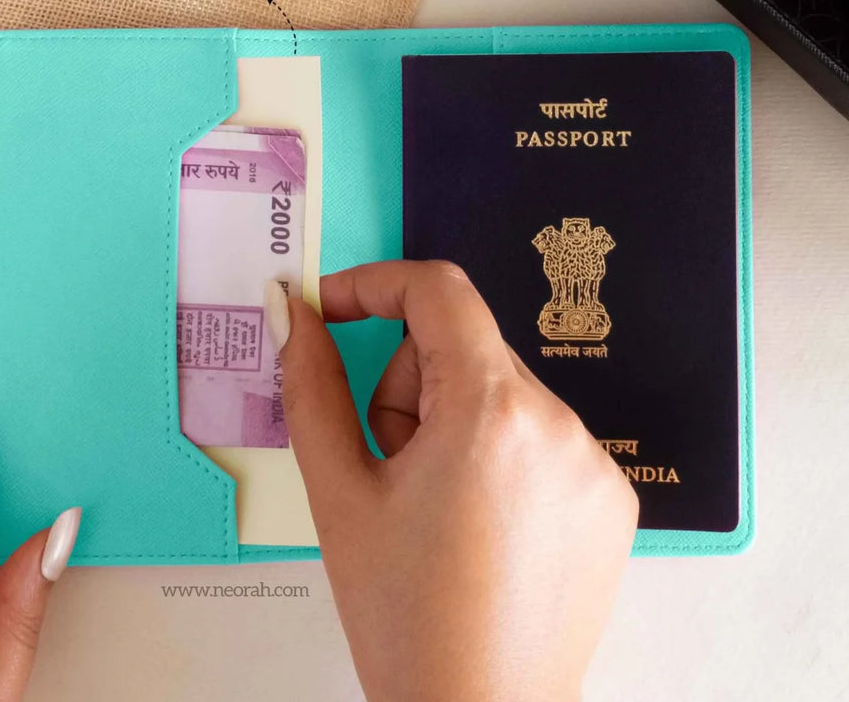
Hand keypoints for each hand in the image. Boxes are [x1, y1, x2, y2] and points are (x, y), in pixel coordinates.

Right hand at [273, 261, 637, 701]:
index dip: (374, 285)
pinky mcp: (611, 496)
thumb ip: (310, 383)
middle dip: (409, 386)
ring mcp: (594, 461)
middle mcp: (559, 421)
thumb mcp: (339, 492)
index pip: (437, 289)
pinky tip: (481, 527)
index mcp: (491, 410)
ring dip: (453, 423)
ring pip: (498, 391)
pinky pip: (540, 435)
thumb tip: (291, 311)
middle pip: (462, 347)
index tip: (330, 311)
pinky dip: (499, 456)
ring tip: (434, 508)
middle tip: (388, 466)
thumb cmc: (405, 617)